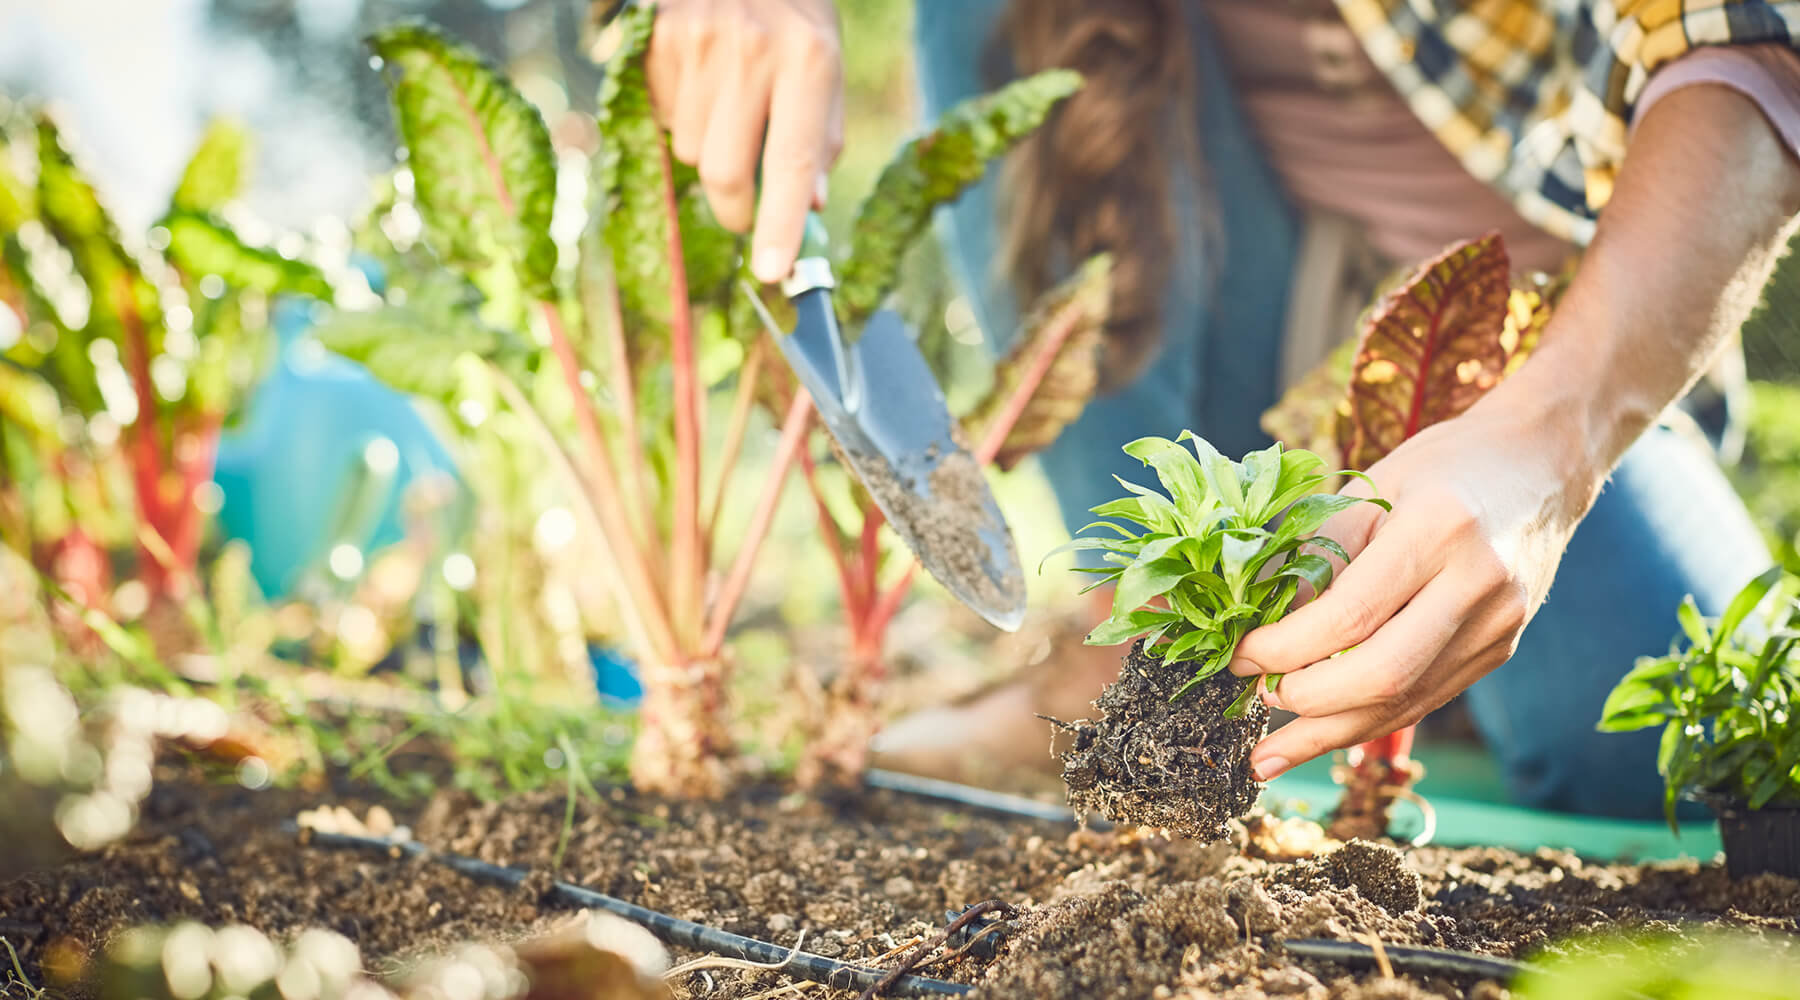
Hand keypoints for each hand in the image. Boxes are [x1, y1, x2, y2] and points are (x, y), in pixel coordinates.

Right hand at [643, 0, 843, 282]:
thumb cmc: (794, 16)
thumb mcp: (827, 65)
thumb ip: (822, 138)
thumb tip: (808, 207)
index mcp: (808, 60)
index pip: (793, 162)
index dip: (780, 225)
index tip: (773, 272)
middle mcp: (752, 51)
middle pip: (726, 172)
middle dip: (735, 209)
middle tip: (743, 213)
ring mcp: (697, 43)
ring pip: (691, 150)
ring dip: (709, 152)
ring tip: (729, 109)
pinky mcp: (658, 41)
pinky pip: (665, 118)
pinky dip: (684, 119)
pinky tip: (703, 85)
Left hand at [1227, 394, 1599, 780]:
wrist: (1540, 464)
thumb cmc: (1440, 467)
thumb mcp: (1368, 488)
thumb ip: (1315, 555)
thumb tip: (1254, 622)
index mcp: (1439, 528)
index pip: (1350, 616)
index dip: (1285, 649)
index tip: (1239, 657)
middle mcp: (1479, 584)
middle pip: (1383, 674)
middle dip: (1308, 700)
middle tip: (1256, 699)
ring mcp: (1499, 624)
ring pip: (1405, 701)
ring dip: (1330, 735)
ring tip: (1270, 758)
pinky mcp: (1500, 649)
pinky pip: (1424, 698)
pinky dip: (1367, 720)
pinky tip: (1323, 736)